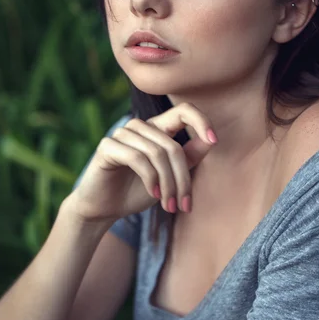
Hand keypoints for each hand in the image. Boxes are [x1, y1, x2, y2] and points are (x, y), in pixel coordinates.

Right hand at [65, 102, 217, 225]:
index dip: (201, 120)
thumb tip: (211, 140)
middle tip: (184, 205)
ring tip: (169, 205)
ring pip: (157, 153)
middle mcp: (140, 126)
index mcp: (157, 128)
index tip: (214, 140)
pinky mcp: (108, 146)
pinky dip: (150, 179)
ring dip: (167, 184)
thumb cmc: (138, 190)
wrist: (104, 208)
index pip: (183, 110)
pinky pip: (138, 158)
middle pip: (173, 146)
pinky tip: (152, 194)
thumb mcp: (170, 176)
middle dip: (182, 179)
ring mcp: (122, 134)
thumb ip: (188, 158)